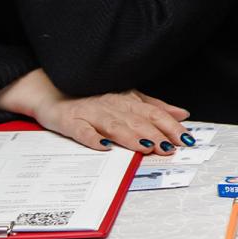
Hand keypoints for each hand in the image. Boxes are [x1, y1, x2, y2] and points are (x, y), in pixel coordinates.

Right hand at [0, 69, 189, 153]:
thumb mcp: (127, 98)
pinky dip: (92, 138)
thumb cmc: (93, 97)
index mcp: (127, 100)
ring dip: (130, 136)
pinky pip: (81, 130)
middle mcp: (112, 105)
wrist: (52, 90)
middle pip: (136, 120)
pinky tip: (102, 146)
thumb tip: (182, 114)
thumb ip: (155, 106)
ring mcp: (90, 113)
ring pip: (113, 125)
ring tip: (144, 147)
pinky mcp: (70, 121)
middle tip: (168, 148)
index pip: (153, 112)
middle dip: (154, 134)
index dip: (169, 125)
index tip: (184, 138)